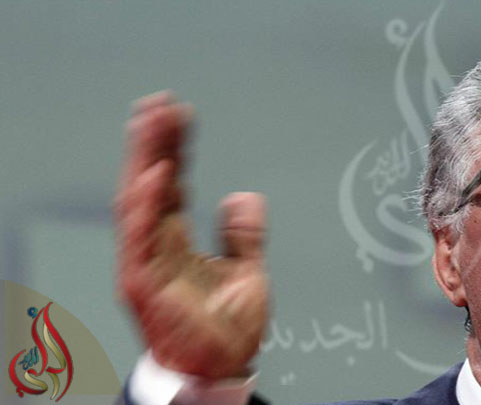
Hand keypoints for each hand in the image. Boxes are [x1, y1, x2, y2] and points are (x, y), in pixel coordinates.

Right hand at [115, 91, 268, 377]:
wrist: (223, 369)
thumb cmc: (227, 330)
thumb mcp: (247, 272)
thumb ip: (245, 235)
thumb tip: (242, 197)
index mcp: (176, 242)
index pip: (172, 184)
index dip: (175, 149)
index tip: (181, 115)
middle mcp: (156, 247)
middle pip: (150, 184)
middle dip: (154, 142)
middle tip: (160, 103)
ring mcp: (146, 263)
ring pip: (139, 201)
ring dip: (145, 160)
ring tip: (153, 122)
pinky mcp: (143, 283)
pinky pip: (141, 237)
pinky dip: (147, 204)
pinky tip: (158, 172)